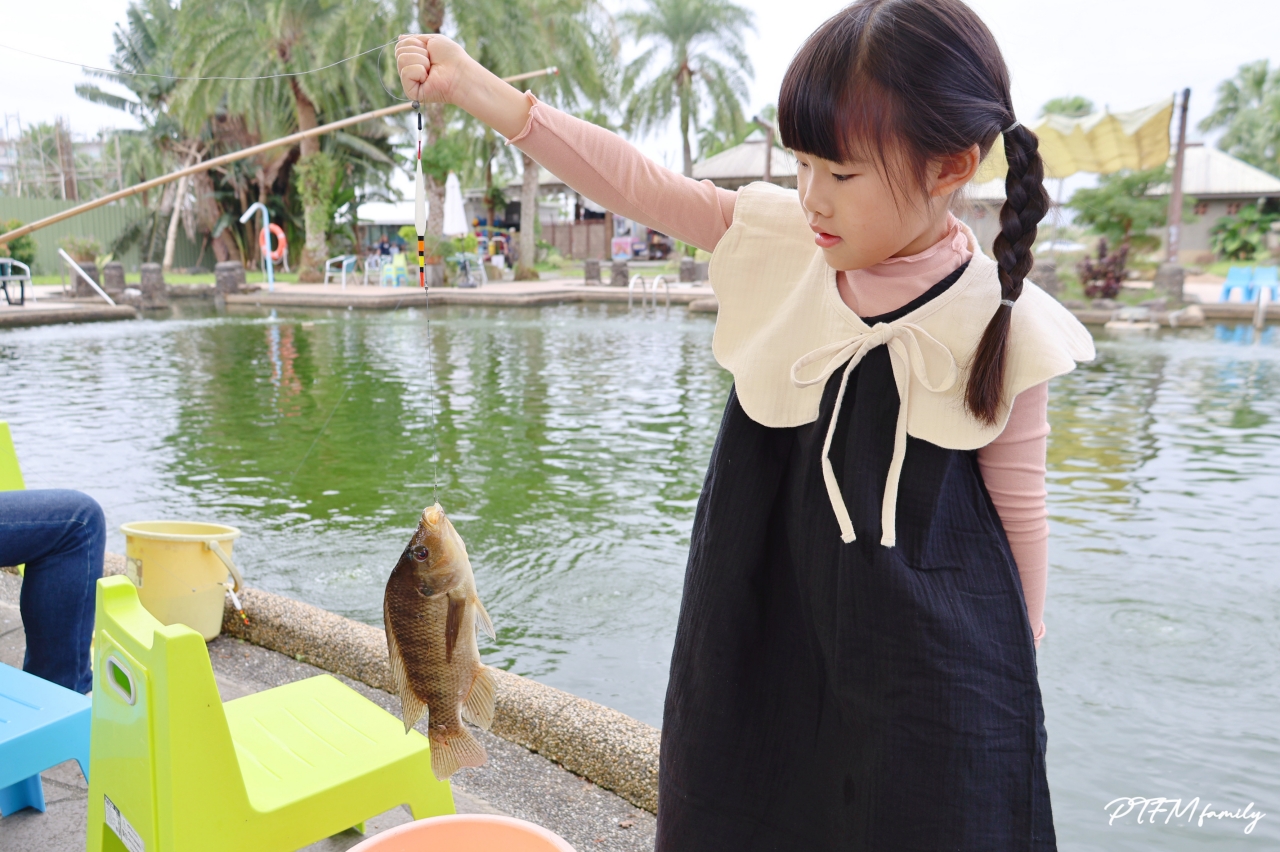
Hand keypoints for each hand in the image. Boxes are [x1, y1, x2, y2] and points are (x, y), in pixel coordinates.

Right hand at [396, 33, 531, 138]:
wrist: (460, 73)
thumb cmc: (451, 57)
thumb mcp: (432, 40)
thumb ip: (415, 38)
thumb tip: (400, 37)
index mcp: (413, 59)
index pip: (400, 45)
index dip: (414, 43)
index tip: (429, 49)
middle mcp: (409, 70)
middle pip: (399, 51)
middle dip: (418, 50)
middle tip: (432, 61)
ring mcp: (409, 82)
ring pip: (401, 59)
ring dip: (420, 60)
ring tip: (431, 69)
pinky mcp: (411, 92)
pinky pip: (405, 72)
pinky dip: (419, 70)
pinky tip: (428, 77)